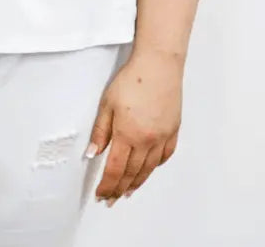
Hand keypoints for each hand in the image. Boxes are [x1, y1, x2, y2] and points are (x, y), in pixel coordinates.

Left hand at [88, 49, 182, 204]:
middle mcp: (147, 141)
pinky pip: (164, 156)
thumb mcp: (107, 103)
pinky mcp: (173, 131)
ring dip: (136, 183)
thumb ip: (100, 131)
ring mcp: (162, 138)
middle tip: (111, 199)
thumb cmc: (132, 80)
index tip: (101, 194)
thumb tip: (92, 153)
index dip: (107, 185)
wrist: (158, 66)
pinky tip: (148, 170)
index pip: (115, 169)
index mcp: (128, 134)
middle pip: (131, 173)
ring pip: (148, 169)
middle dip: (119, 189)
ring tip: (127, 192)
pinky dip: (154, 167)